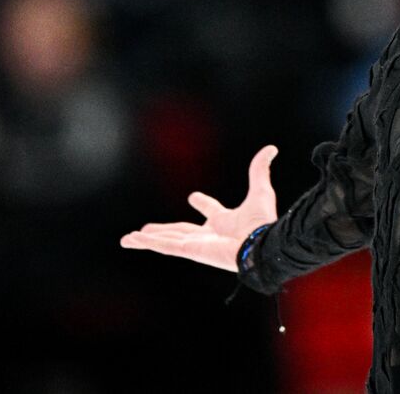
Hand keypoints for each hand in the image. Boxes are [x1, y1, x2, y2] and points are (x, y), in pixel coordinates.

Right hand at [120, 145, 279, 272]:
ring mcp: (198, 244)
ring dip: (147, 239)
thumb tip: (271, 149)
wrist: (261, 244)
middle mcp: (209, 235)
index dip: (204, 204)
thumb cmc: (263, 223)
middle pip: (180, 231)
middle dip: (163, 230)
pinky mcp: (190, 251)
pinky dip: (148, 243)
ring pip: (166, 241)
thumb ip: (259, 170)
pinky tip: (132, 240)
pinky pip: (165, 246)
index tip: (194, 197)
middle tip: (146, 229)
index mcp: (225, 221)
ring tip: (128, 239)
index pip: (211, 211)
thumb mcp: (260, 191)